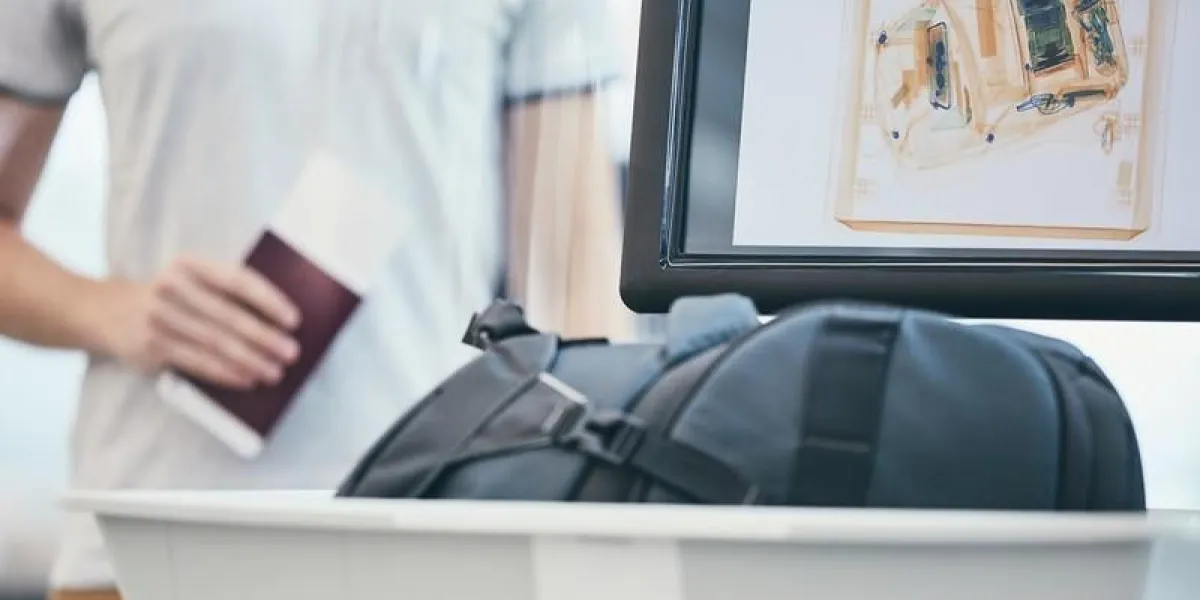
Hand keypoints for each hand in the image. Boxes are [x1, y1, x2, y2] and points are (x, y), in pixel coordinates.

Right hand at [95, 257, 300, 388]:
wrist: (106, 310)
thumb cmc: (171, 296)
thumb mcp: (190, 278)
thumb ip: (226, 290)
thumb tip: (277, 320)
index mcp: (190, 264)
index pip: (237, 280)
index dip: (268, 300)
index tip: (294, 319)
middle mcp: (172, 287)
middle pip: (228, 316)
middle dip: (264, 337)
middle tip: (291, 352)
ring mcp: (159, 317)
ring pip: (214, 343)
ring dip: (250, 360)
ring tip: (274, 371)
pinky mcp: (151, 346)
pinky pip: (197, 362)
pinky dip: (225, 372)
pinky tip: (247, 379)